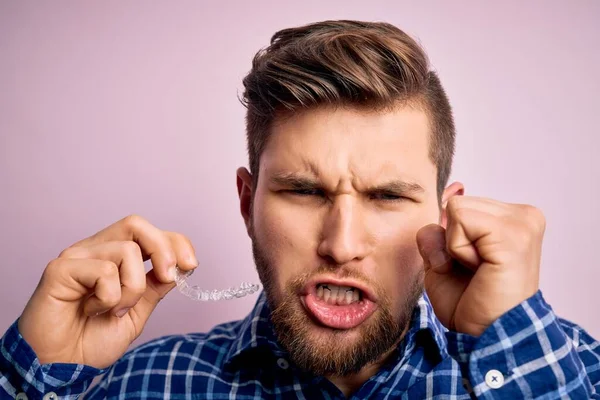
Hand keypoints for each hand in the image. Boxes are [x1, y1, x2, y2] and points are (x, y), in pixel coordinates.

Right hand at [17, 215, 198, 368]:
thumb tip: (181, 265)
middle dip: (163, 249)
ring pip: (126, 250)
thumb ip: (155, 287)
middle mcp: (95, 250)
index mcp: (113, 257)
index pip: (149, 232)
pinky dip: (109, 297)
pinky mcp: (60, 268)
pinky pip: (104, 271)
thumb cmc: (90, 341)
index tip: (191, 265)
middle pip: (136, 224)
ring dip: (132, 288)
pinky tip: (91, 310)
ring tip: (114, 310)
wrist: (59, 368)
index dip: (175, 242)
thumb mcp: (137, 312)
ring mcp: (77, 256)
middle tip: (168, 278)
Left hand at [416, 196, 545, 336]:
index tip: (473, 266)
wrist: (487, 336)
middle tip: (475, 271)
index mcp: (514, 219)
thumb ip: (440, 230)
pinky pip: (461, 220)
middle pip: (457, 204)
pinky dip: (458, 249)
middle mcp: (525, 215)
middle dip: (453, 241)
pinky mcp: (514, 234)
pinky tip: (480, 269)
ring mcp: (523, 222)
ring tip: (480, 270)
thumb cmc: (470, 303)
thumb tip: (447, 201)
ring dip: (456, 246)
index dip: (452, 238)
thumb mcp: (443, 259)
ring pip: (457, 209)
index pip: (461, 204)